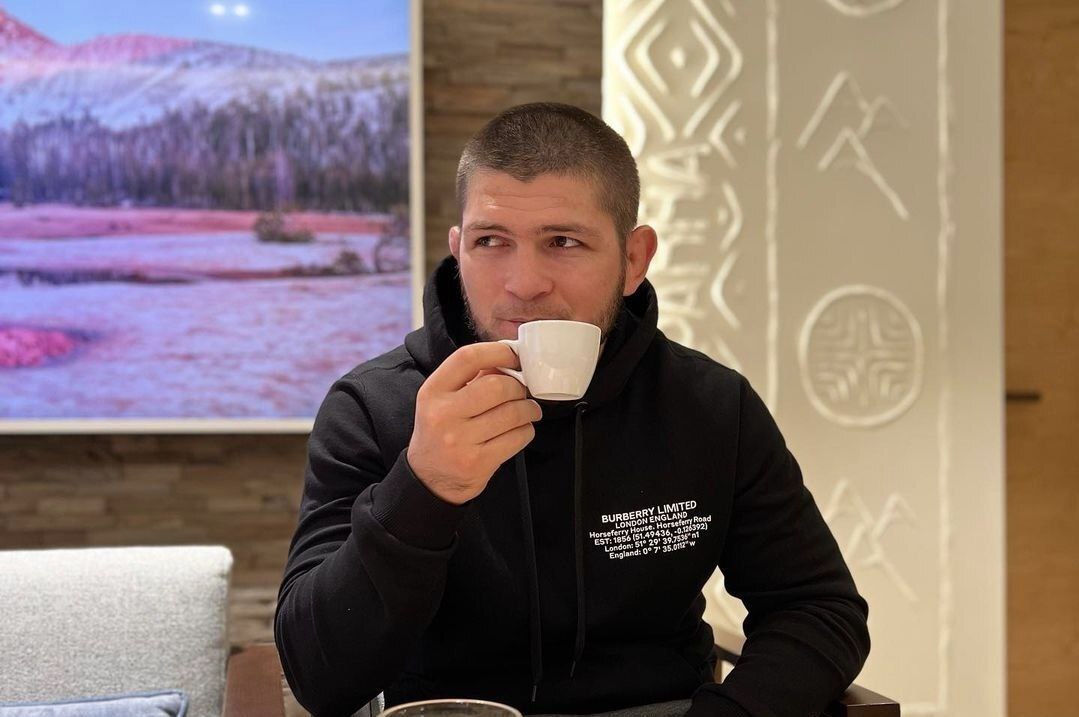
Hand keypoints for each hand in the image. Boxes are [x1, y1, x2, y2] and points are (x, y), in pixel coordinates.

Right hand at [407, 342, 541, 504]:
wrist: (430, 479)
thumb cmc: (441, 432)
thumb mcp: (442, 400)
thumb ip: (471, 378)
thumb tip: (508, 361)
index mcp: (432, 392)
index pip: (467, 358)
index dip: (498, 352)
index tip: (514, 355)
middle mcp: (443, 415)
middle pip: (498, 386)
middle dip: (518, 387)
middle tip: (522, 392)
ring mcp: (461, 441)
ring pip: (514, 413)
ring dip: (529, 409)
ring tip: (528, 410)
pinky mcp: (479, 462)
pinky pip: (518, 437)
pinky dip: (527, 430)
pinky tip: (520, 429)